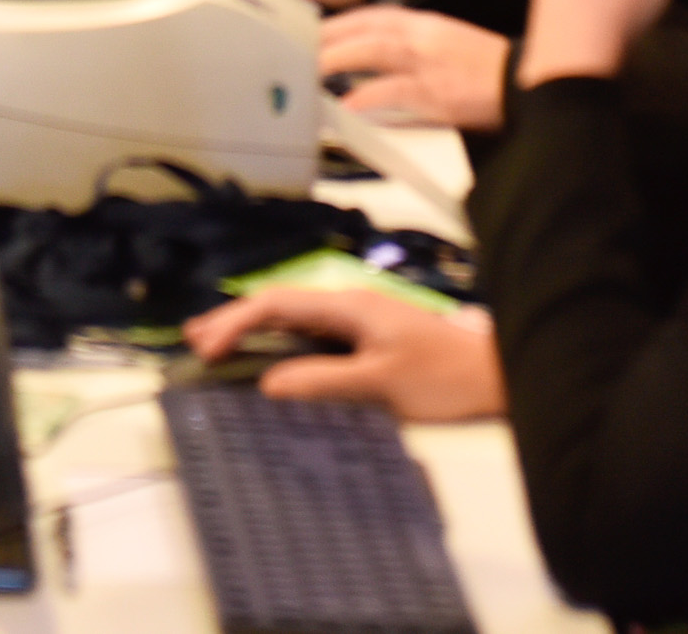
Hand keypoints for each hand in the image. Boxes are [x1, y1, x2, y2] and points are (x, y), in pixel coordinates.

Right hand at [181, 288, 502, 420]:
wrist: (495, 375)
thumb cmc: (447, 376)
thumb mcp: (382, 383)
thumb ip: (324, 380)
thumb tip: (270, 384)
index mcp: (348, 306)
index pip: (277, 303)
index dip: (236, 322)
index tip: (208, 349)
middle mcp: (347, 307)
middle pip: (277, 305)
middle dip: (232, 320)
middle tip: (193, 343)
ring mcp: (355, 322)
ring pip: (290, 319)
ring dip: (251, 329)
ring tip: (212, 343)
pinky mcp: (363, 340)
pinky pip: (307, 336)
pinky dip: (276, 342)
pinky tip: (263, 357)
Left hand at [322, 7, 512, 130]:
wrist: (526, 84)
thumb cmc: (486, 71)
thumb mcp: (444, 47)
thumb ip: (409, 50)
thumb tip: (372, 63)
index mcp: (422, 24)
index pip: (368, 17)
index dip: (336, 24)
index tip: (310, 34)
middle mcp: (421, 35)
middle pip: (362, 29)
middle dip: (325, 38)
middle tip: (294, 51)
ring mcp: (427, 61)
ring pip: (370, 51)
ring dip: (335, 59)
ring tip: (308, 72)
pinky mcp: (436, 91)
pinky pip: (393, 90)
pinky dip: (367, 95)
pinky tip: (347, 106)